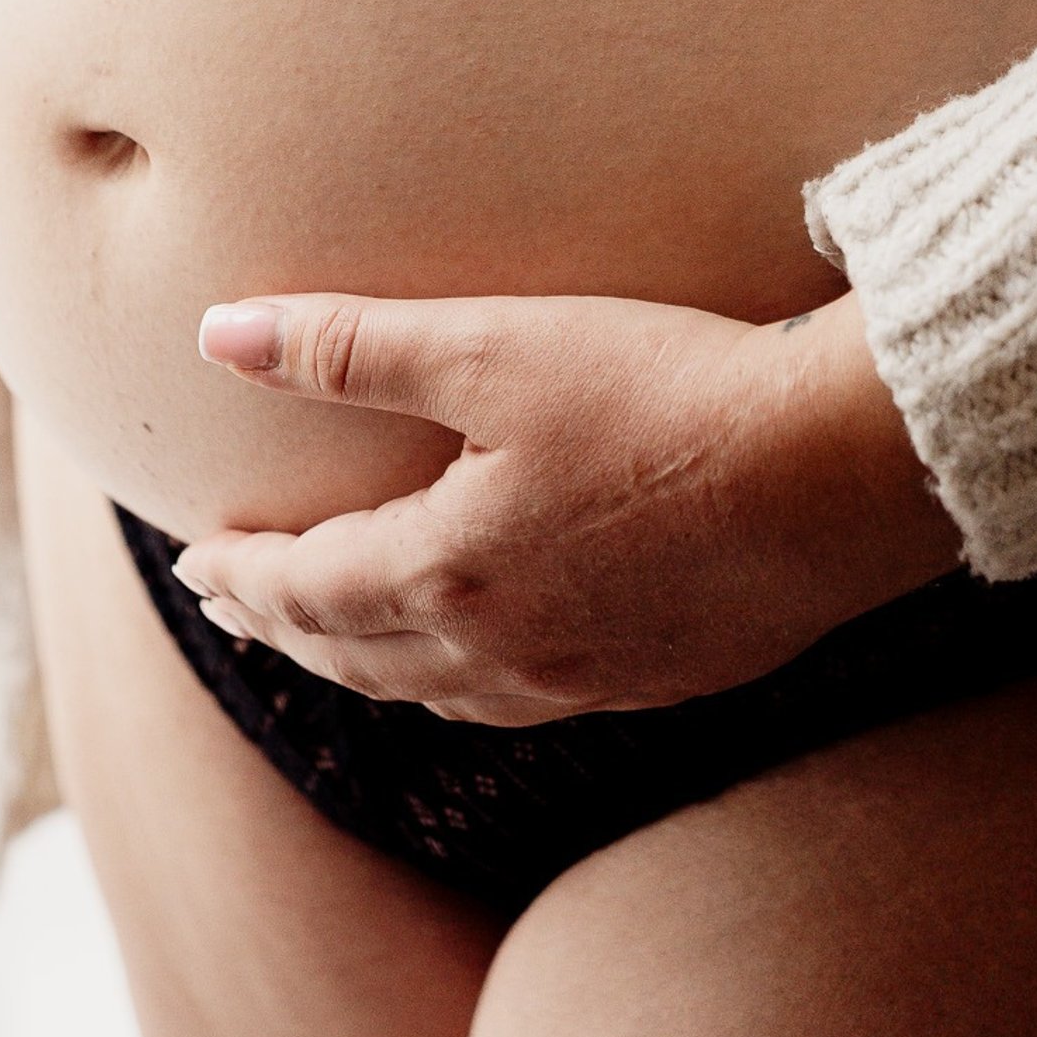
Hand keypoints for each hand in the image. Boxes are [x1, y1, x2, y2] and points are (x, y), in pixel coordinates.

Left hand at [174, 287, 962, 723]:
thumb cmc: (664, 393)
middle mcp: (504, 651)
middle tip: (239, 605)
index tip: (194, 563)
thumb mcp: (491, 346)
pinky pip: (520, 703)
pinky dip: (458, 684)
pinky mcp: (660, 678)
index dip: (240, 576)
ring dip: (367, 665)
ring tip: (336, 638)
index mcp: (447, 574)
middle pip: (358, 656)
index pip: (304, 590)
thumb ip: (348, 346)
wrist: (842, 472)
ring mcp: (585, 678)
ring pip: (436, 692)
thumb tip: (218, 334)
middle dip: (288, 629)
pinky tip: (477, 661)